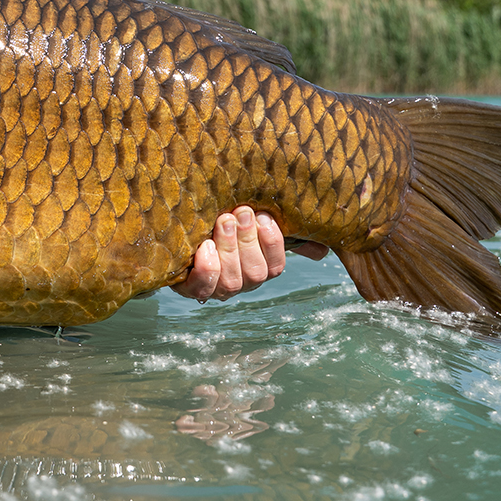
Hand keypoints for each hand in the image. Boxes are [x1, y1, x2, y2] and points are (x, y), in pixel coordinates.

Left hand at [172, 207, 327, 302]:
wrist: (177, 235)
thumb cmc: (222, 225)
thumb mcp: (252, 225)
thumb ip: (283, 232)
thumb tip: (323, 250)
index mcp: (259, 268)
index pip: (275, 266)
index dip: (272, 243)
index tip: (264, 217)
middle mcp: (241, 283)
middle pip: (254, 273)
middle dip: (248, 240)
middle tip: (240, 212)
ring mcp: (215, 289)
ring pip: (231, 280)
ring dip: (229, 248)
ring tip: (223, 220)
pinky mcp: (188, 288)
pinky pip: (201, 287)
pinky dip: (206, 268)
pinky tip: (204, 246)